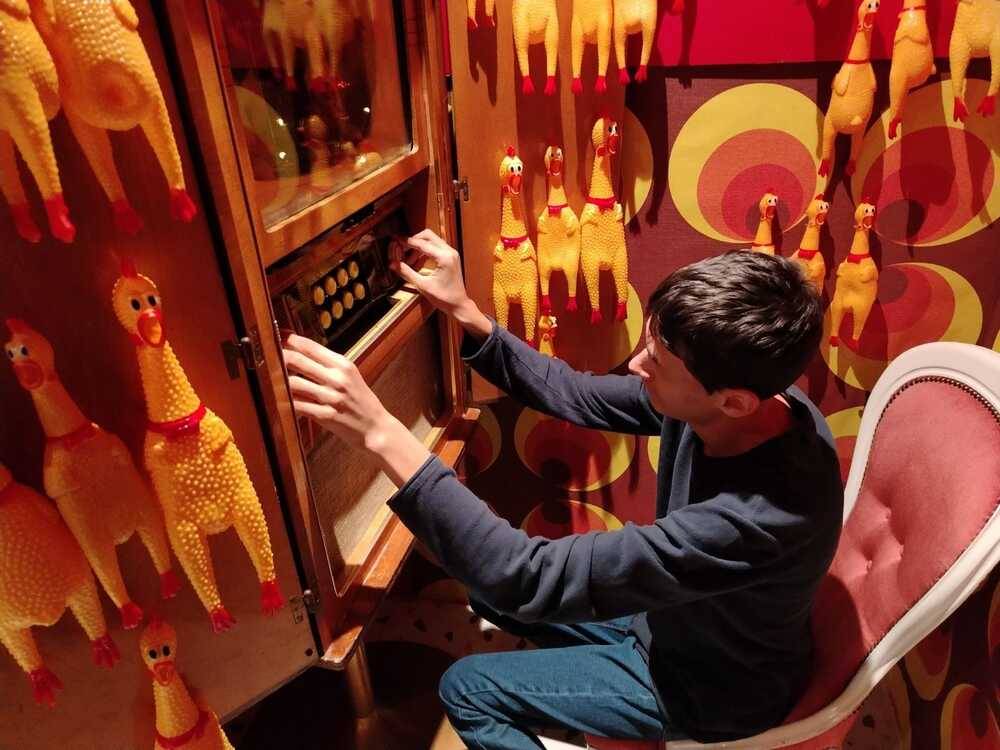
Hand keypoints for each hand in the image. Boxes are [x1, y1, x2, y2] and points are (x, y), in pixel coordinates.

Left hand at [282, 334, 393, 450]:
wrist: (376, 428)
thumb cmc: (362, 401)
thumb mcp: (351, 376)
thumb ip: (330, 365)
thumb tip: (303, 353)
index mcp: (344, 365)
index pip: (311, 347)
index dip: (291, 342)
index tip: (281, 340)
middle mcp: (337, 379)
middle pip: (298, 361)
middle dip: (280, 358)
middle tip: (270, 358)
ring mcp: (331, 398)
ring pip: (294, 383)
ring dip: (280, 382)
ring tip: (274, 380)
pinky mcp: (326, 416)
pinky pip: (298, 405)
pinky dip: (287, 402)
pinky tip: (282, 400)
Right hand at [395, 229, 491, 338]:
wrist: (458, 304)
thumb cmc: (444, 298)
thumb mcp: (422, 285)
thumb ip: (406, 272)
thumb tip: (392, 263)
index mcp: (444, 257)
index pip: (421, 243)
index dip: (406, 241)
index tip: (395, 240)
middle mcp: (450, 252)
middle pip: (427, 235)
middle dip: (413, 240)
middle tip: (401, 249)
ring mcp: (452, 253)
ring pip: (432, 240)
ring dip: (419, 247)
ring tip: (408, 260)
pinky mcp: (451, 257)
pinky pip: (436, 247)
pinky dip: (425, 251)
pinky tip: (416, 263)